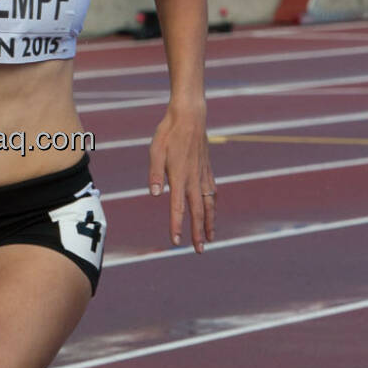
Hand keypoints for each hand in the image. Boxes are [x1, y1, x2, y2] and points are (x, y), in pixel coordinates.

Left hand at [147, 101, 215, 252]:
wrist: (190, 116)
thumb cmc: (168, 133)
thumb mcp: (155, 150)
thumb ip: (155, 174)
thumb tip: (155, 195)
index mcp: (179, 177)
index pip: (178, 208)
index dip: (177, 226)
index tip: (176, 242)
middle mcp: (193, 179)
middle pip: (198, 212)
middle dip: (198, 232)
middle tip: (200, 250)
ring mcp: (203, 174)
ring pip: (209, 204)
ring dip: (210, 222)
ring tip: (211, 237)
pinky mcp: (207, 169)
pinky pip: (212, 191)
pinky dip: (213, 204)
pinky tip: (212, 210)